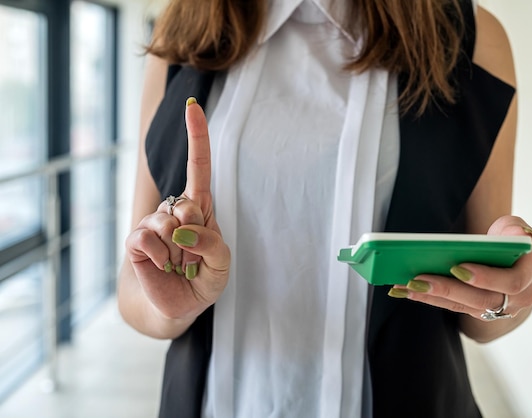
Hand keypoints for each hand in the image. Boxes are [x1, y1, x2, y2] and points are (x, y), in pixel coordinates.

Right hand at [125, 97, 229, 320]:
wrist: (179, 306)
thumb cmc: (204, 278)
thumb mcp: (221, 262)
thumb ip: (210, 243)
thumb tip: (181, 230)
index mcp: (201, 207)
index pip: (198, 166)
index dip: (197, 137)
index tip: (193, 107)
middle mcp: (176, 209)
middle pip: (188, 204)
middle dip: (196, 236)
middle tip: (193, 258)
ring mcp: (154, 222)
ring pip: (168, 223)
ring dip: (178, 252)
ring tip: (178, 264)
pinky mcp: (136, 240)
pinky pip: (147, 238)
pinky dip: (160, 257)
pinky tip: (161, 265)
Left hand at [389, 215, 531, 321]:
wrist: (517, 258)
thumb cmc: (513, 238)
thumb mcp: (517, 227)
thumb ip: (515, 228)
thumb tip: (516, 232)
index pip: (511, 281)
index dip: (485, 277)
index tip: (457, 268)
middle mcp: (520, 296)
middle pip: (482, 298)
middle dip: (447, 289)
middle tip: (417, 279)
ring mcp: (500, 307)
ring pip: (464, 306)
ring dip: (432, 296)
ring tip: (404, 285)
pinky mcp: (480, 310)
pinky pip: (454, 306)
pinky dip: (429, 298)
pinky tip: (405, 289)